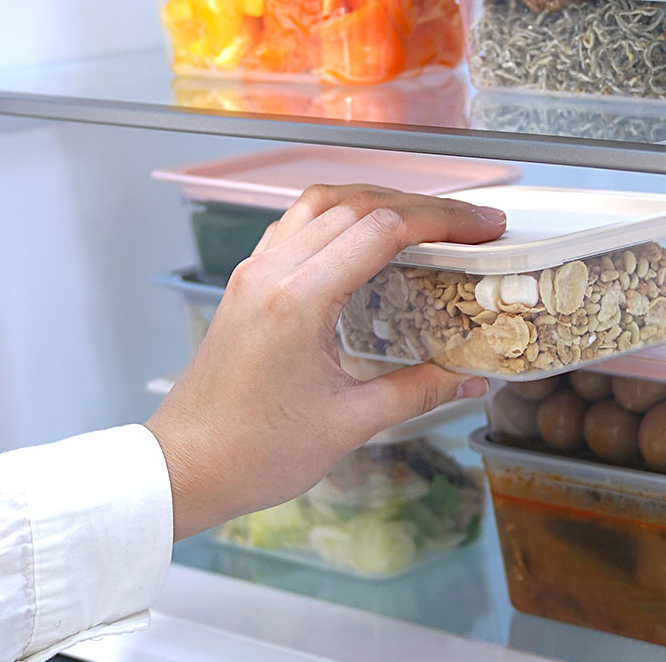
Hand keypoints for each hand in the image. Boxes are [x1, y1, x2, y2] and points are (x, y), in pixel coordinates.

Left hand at [145, 184, 505, 540]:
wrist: (181, 466)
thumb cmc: (255, 452)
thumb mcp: (348, 425)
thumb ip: (417, 392)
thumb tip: (471, 379)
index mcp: (300, 299)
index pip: (384, 229)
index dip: (443, 221)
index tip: (484, 228)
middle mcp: (274, 269)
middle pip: (359, 203)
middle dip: (423, 207)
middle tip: (470, 224)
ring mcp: (256, 269)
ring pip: (323, 201)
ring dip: (379, 199)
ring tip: (424, 219)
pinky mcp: (248, 280)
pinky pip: (298, 222)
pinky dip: (341, 214)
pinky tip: (365, 237)